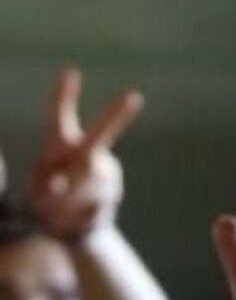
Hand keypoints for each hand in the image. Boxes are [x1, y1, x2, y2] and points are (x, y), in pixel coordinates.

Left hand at [30, 67, 142, 239]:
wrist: (74, 229)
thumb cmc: (49, 200)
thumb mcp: (37, 191)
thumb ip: (44, 185)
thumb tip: (60, 184)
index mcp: (63, 145)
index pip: (59, 116)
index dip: (63, 94)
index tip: (70, 70)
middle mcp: (88, 155)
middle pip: (101, 133)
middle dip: (117, 114)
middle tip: (134, 96)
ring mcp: (104, 176)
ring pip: (86, 183)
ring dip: (63, 201)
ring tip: (52, 211)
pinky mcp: (111, 198)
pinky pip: (90, 207)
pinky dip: (73, 217)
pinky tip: (70, 219)